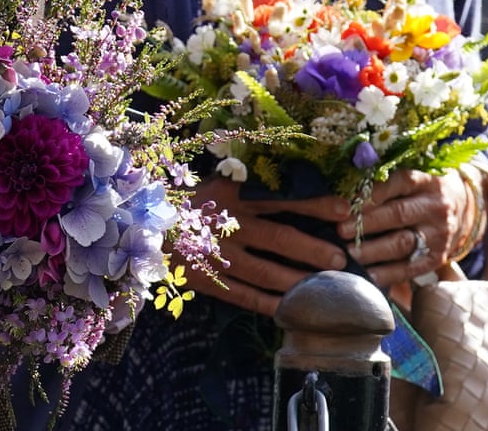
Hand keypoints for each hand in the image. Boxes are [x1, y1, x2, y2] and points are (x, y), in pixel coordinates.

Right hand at [189, 176, 350, 318]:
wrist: (143, 224)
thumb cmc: (185, 198)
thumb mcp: (213, 180)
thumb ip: (242, 180)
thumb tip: (279, 178)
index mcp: (233, 197)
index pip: (282, 200)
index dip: (315, 205)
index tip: (344, 210)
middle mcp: (230, 225)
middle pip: (280, 238)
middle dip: (313, 249)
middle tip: (341, 259)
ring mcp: (219, 256)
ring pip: (266, 271)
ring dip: (298, 280)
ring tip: (326, 288)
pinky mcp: (207, 280)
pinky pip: (243, 296)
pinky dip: (268, 304)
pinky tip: (290, 310)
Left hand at [340, 168, 470, 289]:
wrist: (464, 206)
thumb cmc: (423, 187)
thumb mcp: (414, 173)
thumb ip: (387, 178)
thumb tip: (346, 185)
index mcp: (426, 180)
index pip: (399, 182)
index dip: (372, 192)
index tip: (347, 200)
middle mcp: (435, 207)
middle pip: (398, 214)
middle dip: (366, 223)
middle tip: (340, 229)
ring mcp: (438, 234)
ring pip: (403, 243)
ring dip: (373, 250)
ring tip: (349, 253)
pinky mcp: (437, 258)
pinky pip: (411, 268)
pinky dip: (388, 274)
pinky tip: (368, 275)